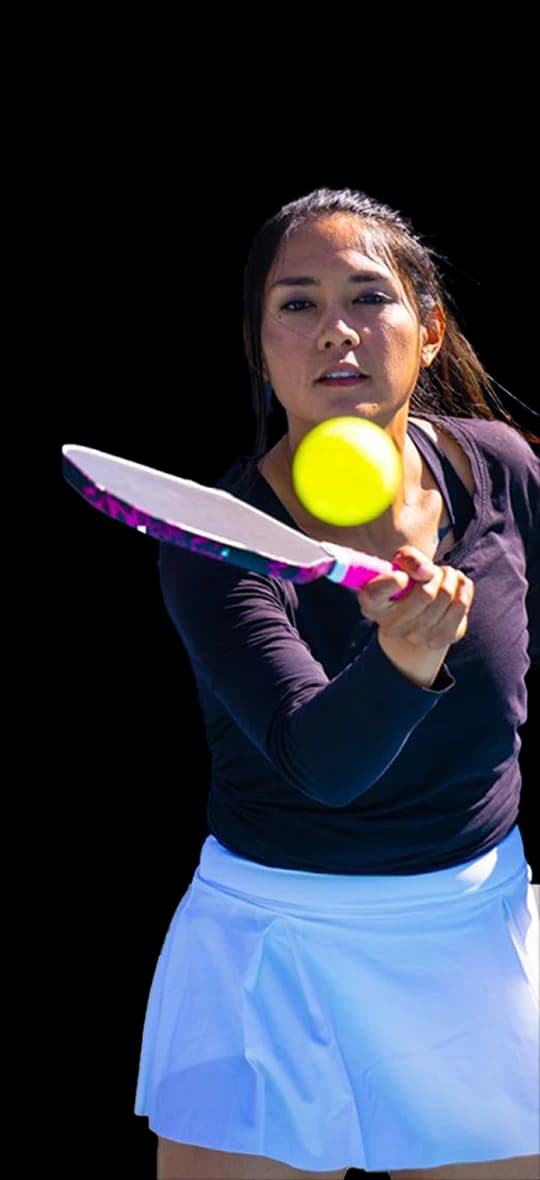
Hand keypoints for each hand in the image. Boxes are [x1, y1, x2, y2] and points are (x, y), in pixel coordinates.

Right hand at [357, 544, 474, 650]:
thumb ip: (409, 559)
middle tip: (436, 570)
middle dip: (438, 573)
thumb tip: (426, 572)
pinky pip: (460, 609)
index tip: (402, 576)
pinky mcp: (438, 641)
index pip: (375, 593)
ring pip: (446, 598)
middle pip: (426, 593)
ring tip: (447, 576)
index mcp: (371, 602)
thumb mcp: (402, 561)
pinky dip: (465, 591)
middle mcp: (389, 626)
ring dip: (452, 579)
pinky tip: (460, 585)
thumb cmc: (407, 579)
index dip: (390, 582)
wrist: (421, 609)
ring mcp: (414, 637)